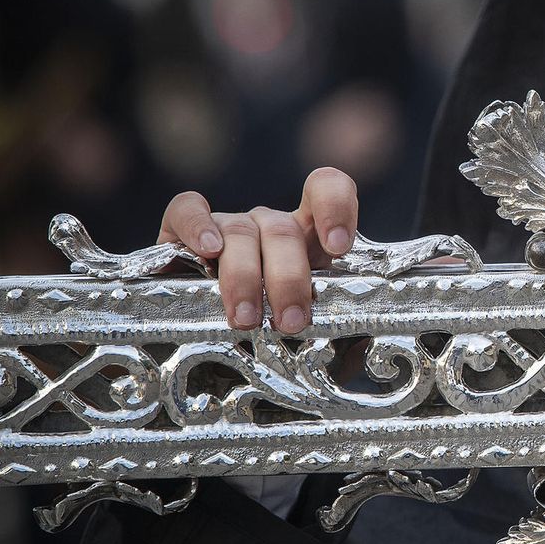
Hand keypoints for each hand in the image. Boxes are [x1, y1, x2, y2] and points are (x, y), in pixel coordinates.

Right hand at [156, 167, 359, 332]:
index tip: (339, 248)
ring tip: (246, 320)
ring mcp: (228, 225)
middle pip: (283, 231)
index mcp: (309, 239)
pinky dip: (198, 225)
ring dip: (245, 277)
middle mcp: (270, 226)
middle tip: (290, 321)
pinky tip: (208, 250)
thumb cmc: (268, 338)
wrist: (202, 352)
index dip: (336, 208)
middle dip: (289, 278)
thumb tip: (363, 345)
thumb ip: (335, 331)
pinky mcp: (181, 230)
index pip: (327, 191)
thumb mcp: (308, 332)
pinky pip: (187, 209)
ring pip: (241, 232)